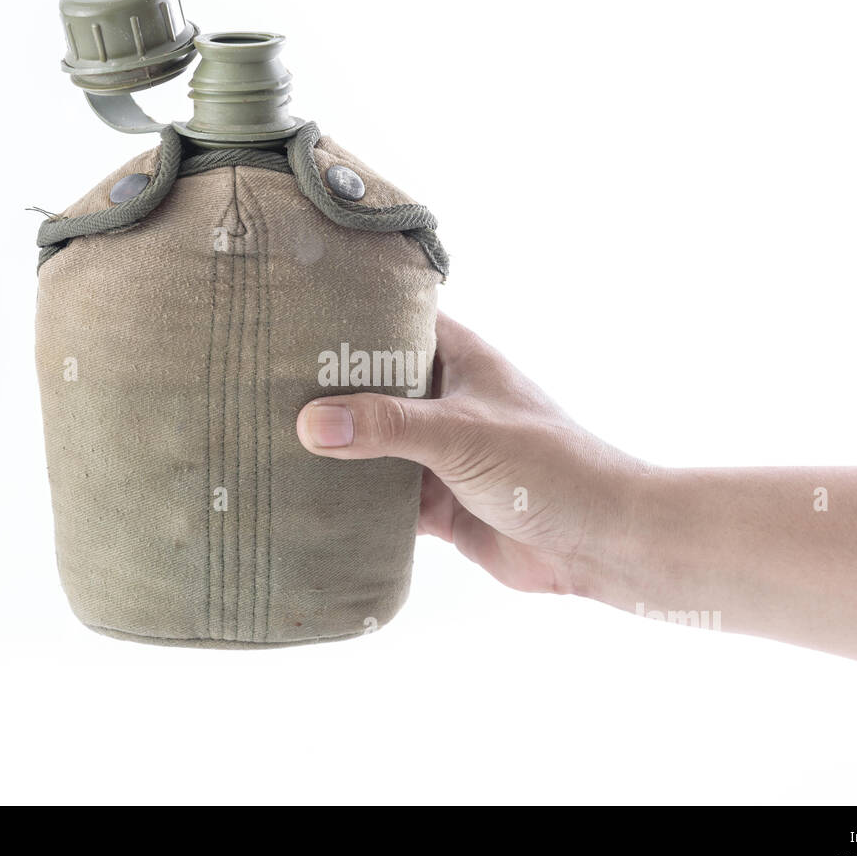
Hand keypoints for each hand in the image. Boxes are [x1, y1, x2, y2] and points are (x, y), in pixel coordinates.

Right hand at [295, 312, 646, 597]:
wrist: (599, 544)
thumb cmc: (548, 467)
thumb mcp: (462, 434)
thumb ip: (387, 425)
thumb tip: (311, 423)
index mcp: (461, 359)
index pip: (397, 321)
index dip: (349, 314)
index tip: (290, 312)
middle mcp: (446, 402)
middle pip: (373, 387)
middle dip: (325, 389)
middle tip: (257, 383)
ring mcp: (440, 455)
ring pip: (373, 446)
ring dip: (334, 450)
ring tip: (264, 439)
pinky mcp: (438, 505)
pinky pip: (381, 499)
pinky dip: (350, 503)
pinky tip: (302, 502)